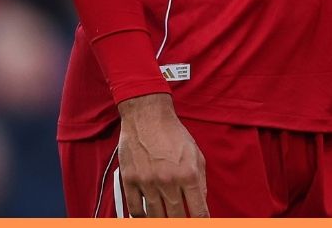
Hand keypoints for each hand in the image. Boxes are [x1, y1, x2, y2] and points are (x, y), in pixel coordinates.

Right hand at [117, 93, 209, 217]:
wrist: (147, 115)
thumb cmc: (172, 133)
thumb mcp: (196, 154)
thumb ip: (200, 181)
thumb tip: (200, 203)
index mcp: (188, 174)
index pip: (198, 211)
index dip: (201, 222)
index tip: (200, 224)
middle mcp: (168, 181)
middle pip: (176, 218)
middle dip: (181, 223)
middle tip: (182, 220)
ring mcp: (147, 182)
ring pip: (155, 217)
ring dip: (162, 221)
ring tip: (166, 218)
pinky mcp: (130, 180)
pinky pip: (135, 209)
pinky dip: (141, 217)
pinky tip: (148, 216)